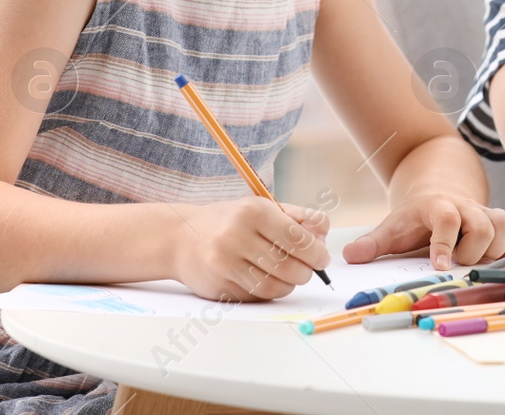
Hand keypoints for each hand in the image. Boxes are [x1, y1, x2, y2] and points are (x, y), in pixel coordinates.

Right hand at [169, 196, 331, 301]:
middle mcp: (237, 236)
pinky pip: (256, 296)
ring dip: (290, 286)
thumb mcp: (262, 208)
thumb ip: (296, 218)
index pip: (297, 238)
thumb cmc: (230, 221)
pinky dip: (270, 292)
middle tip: (309, 271)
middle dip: (306, 272)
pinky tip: (270, 282)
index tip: (323, 258)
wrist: (180, 237)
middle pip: (288, 265)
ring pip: (274, 285)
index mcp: (254, 212)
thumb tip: (324, 235)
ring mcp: (225, 263)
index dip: (316, 252)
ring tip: (292, 278)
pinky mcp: (218, 285)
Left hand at [341, 194, 504, 269]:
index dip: (444, 242)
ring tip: (476, 262)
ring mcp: (487, 213)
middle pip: (483, 225)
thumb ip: (372, 243)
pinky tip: (496, 259)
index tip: (439, 265)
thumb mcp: (392, 227)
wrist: (438, 191)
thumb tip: (349, 256)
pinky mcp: (502, 222)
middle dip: (473, 250)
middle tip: (458, 263)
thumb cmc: (415, 219)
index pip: (446, 218)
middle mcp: (467, 207)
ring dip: (495, 250)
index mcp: (438, 206)